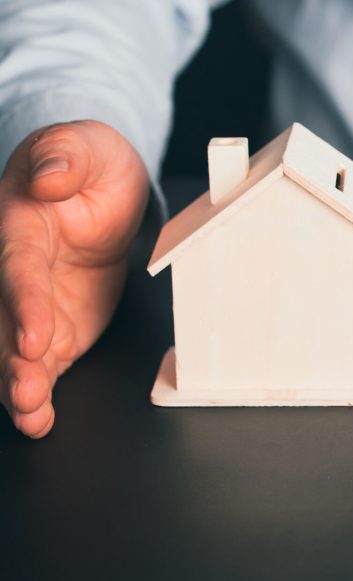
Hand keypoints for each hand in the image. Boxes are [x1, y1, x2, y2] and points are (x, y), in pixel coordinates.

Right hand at [0, 120, 147, 437]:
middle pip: (5, 320)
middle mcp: (16, 271)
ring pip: (13, 348)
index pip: (18, 270)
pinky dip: (38, 393)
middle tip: (25, 393)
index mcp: (18, 226)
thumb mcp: (86, 144)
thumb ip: (66, 156)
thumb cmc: (90, 162)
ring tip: (31, 415)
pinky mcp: (50, 326)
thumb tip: (52, 177)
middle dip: (12, 360)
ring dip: (19, 384)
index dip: (24, 304)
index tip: (36, 338)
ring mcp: (31, 303)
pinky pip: (40, 364)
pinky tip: (38, 421)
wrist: (101, 184)